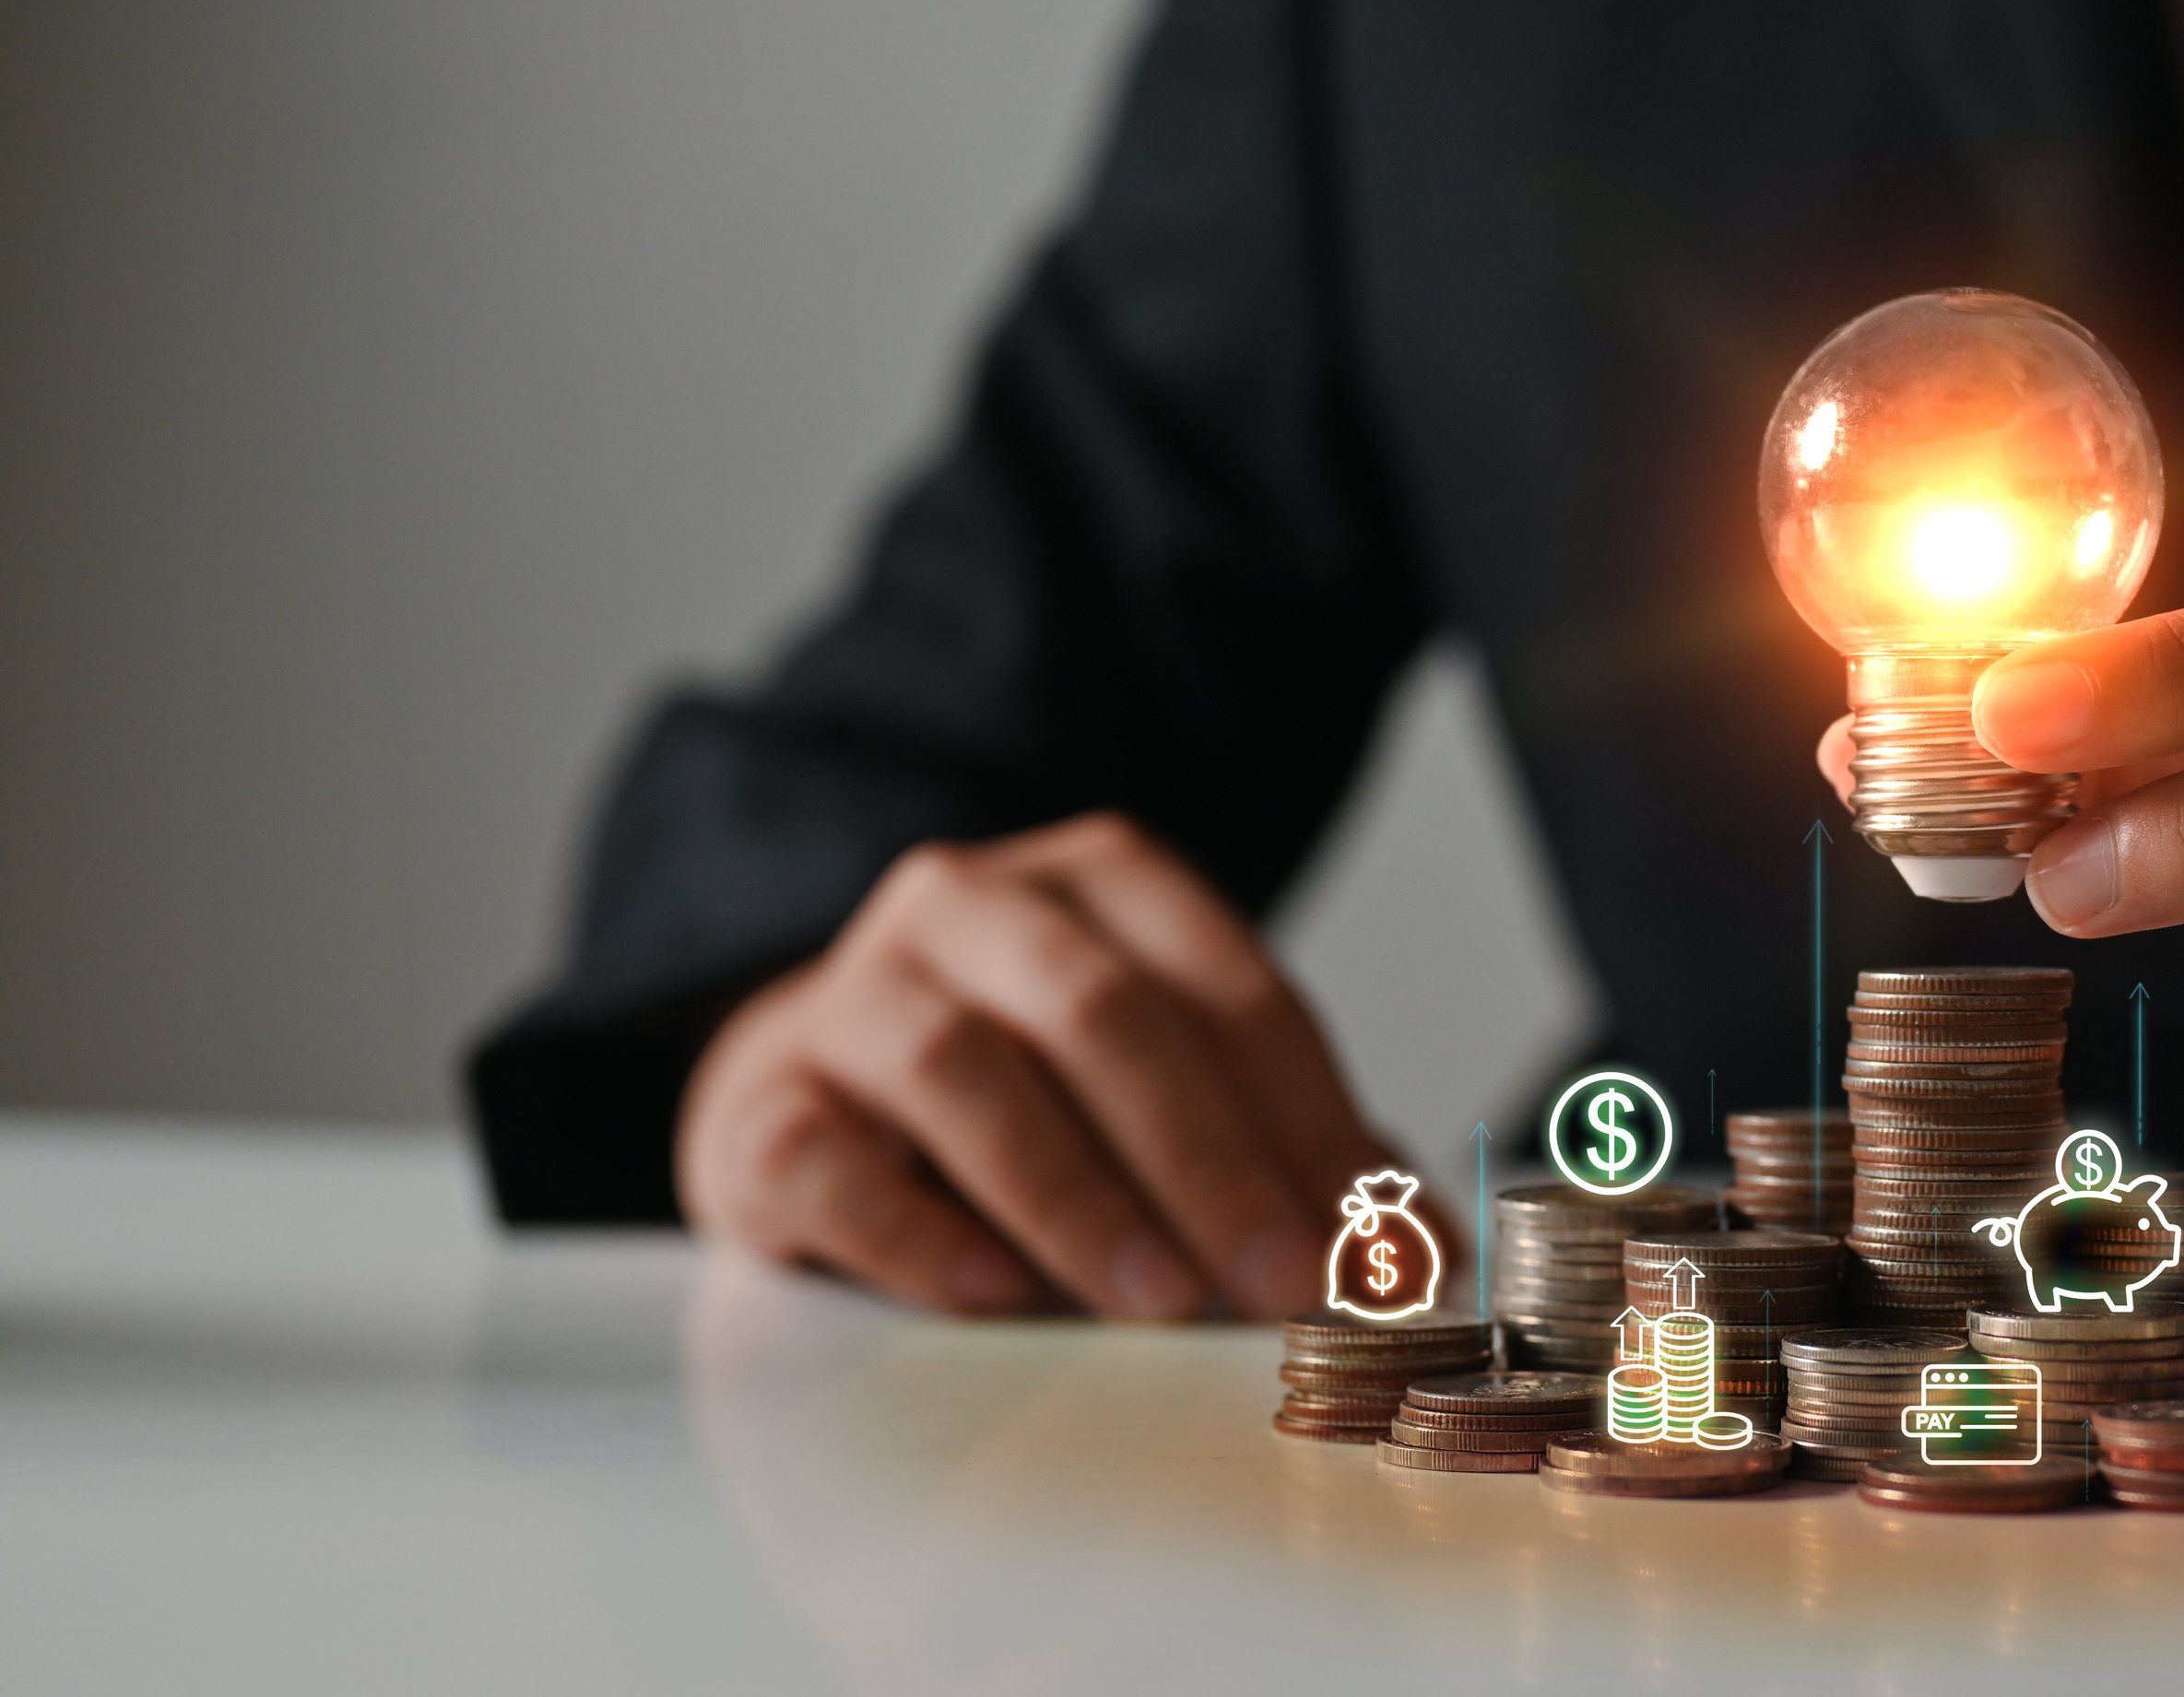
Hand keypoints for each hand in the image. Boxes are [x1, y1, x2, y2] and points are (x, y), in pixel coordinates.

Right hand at [677, 812, 1405, 1319]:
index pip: (1232, 990)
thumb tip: (1425, 1251)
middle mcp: (970, 906)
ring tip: (1156, 1301)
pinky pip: (832, 1158)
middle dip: (1213, 1159)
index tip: (1380, 1248)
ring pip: (964, 1070)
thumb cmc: (1029, 1100)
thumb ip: (1291, 1155)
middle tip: (1285, 1284)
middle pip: (1106, 1014)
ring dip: (1078, 1195)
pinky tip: (993, 1295)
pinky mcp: (759, 1104)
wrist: (811, 1098)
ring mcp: (852, 995)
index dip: (1316, 1124)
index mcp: (1101, 883)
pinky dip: (919, 1230)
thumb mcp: (1165, 1095)